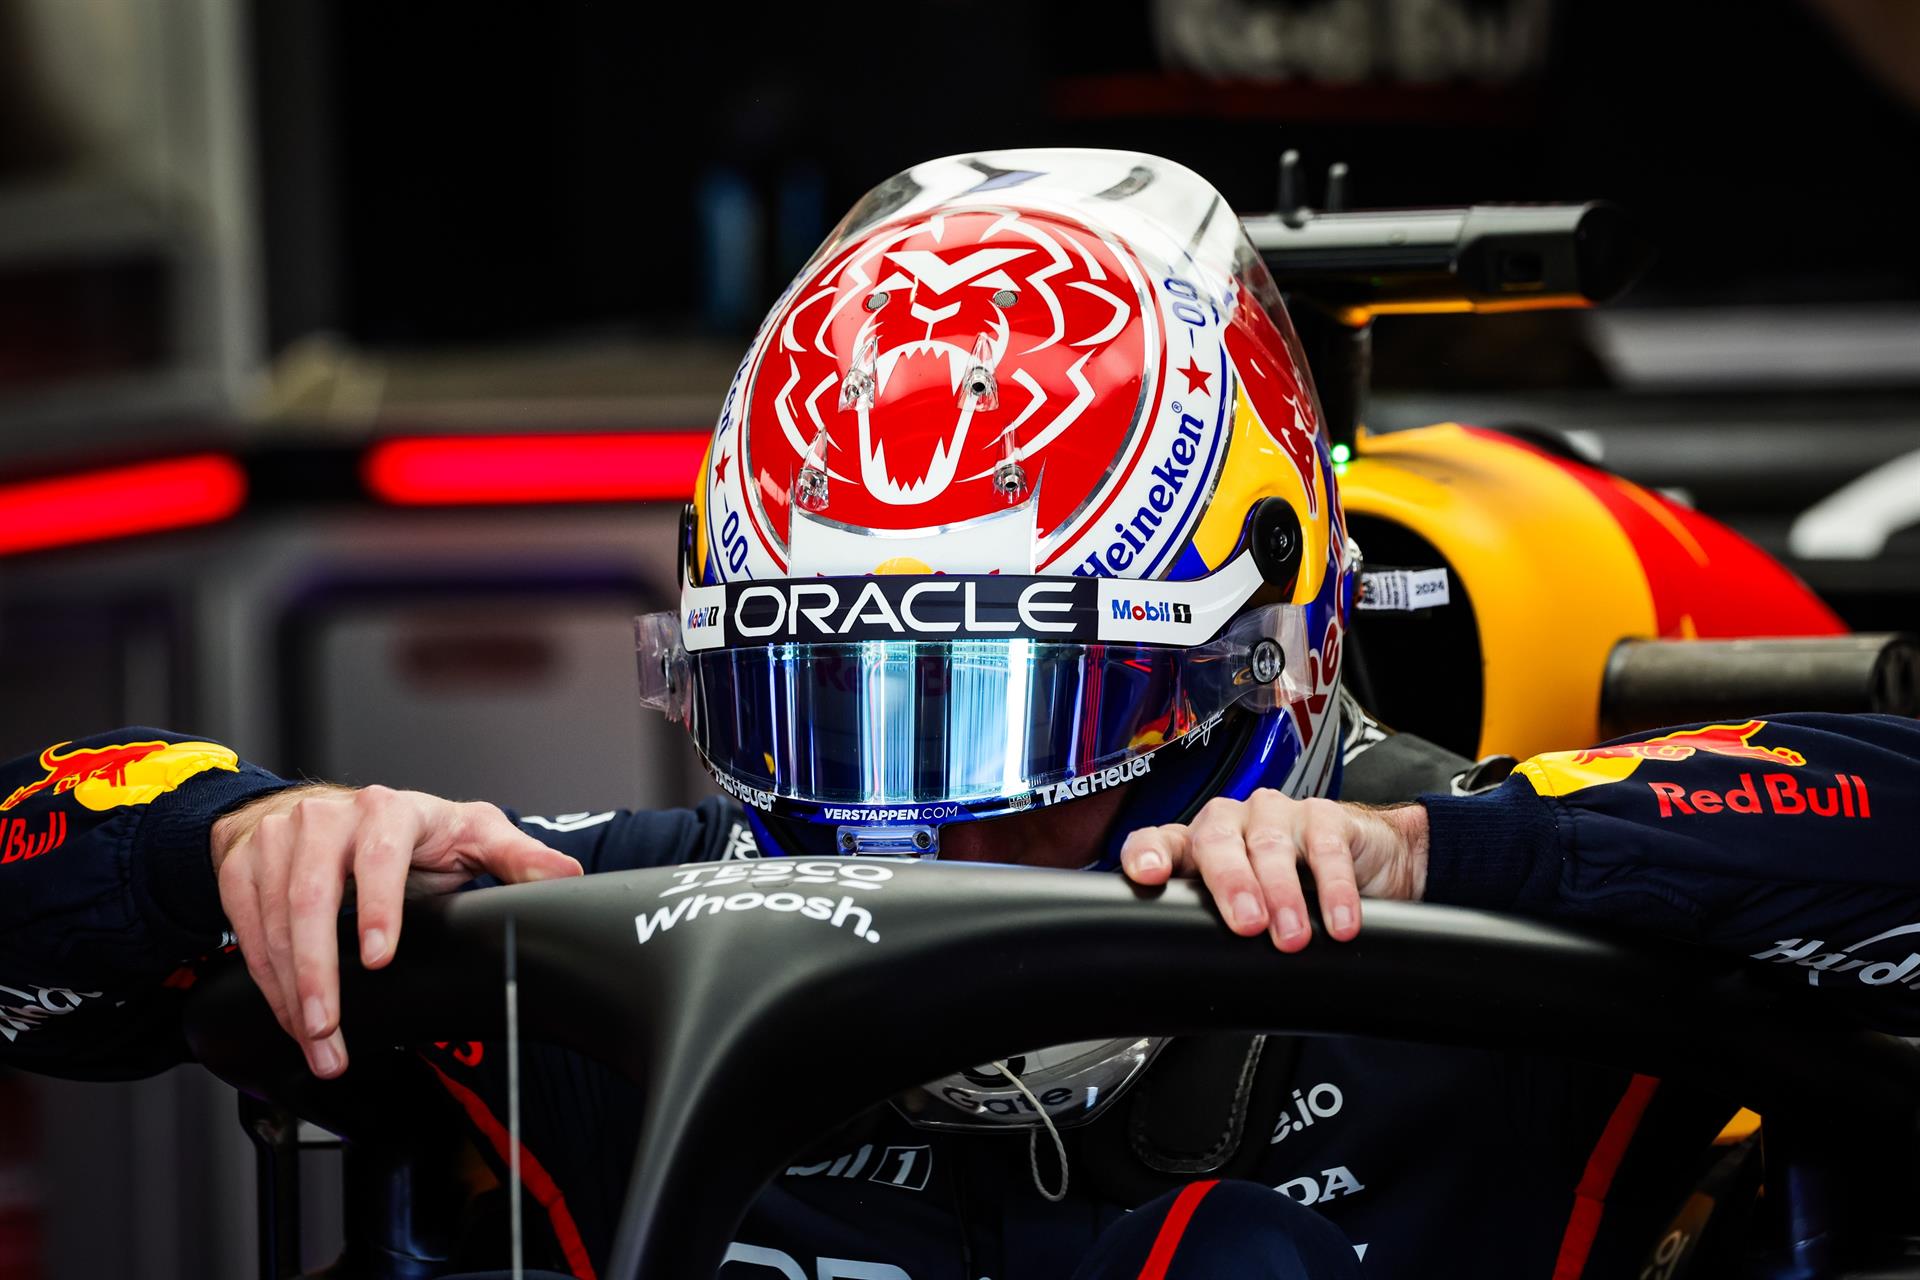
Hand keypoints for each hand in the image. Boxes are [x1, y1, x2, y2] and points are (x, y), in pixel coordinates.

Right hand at [210, 784, 582, 1077]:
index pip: (379, 855)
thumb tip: (567, 878)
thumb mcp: (470, 832)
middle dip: (318, 972)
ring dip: (290, 990)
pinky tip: (287, 1016)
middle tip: (331, 1028)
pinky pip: (246, 929)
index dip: (377, 906)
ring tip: (317, 1041)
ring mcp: (279, 841)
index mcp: (389, 812)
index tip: (377, 959)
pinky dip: (264, 980)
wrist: (323, 811)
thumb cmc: (407, 830)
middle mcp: (327, 820)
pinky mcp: (244, 866)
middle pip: (311, 897)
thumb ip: (517, 858)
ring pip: (273, 922)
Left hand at [1120, 792, 1427, 951]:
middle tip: (1247, 924)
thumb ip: (1216, 930)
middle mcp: (1231, 822)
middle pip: (1216, 841)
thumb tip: (1197, 982)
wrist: (1367, 866)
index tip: (1149, 875)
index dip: (1149, 853)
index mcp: (1198, 845)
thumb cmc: (1291, 888)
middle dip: (1230, 883)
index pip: (1160, 840)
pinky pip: (1326, 848)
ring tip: (1292, 936)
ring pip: (1270, 845)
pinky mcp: (1325, 816)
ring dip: (1282, 894)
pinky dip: (1335, 888)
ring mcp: (1275, 814)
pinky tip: (1338, 921)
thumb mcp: (1246, 911)